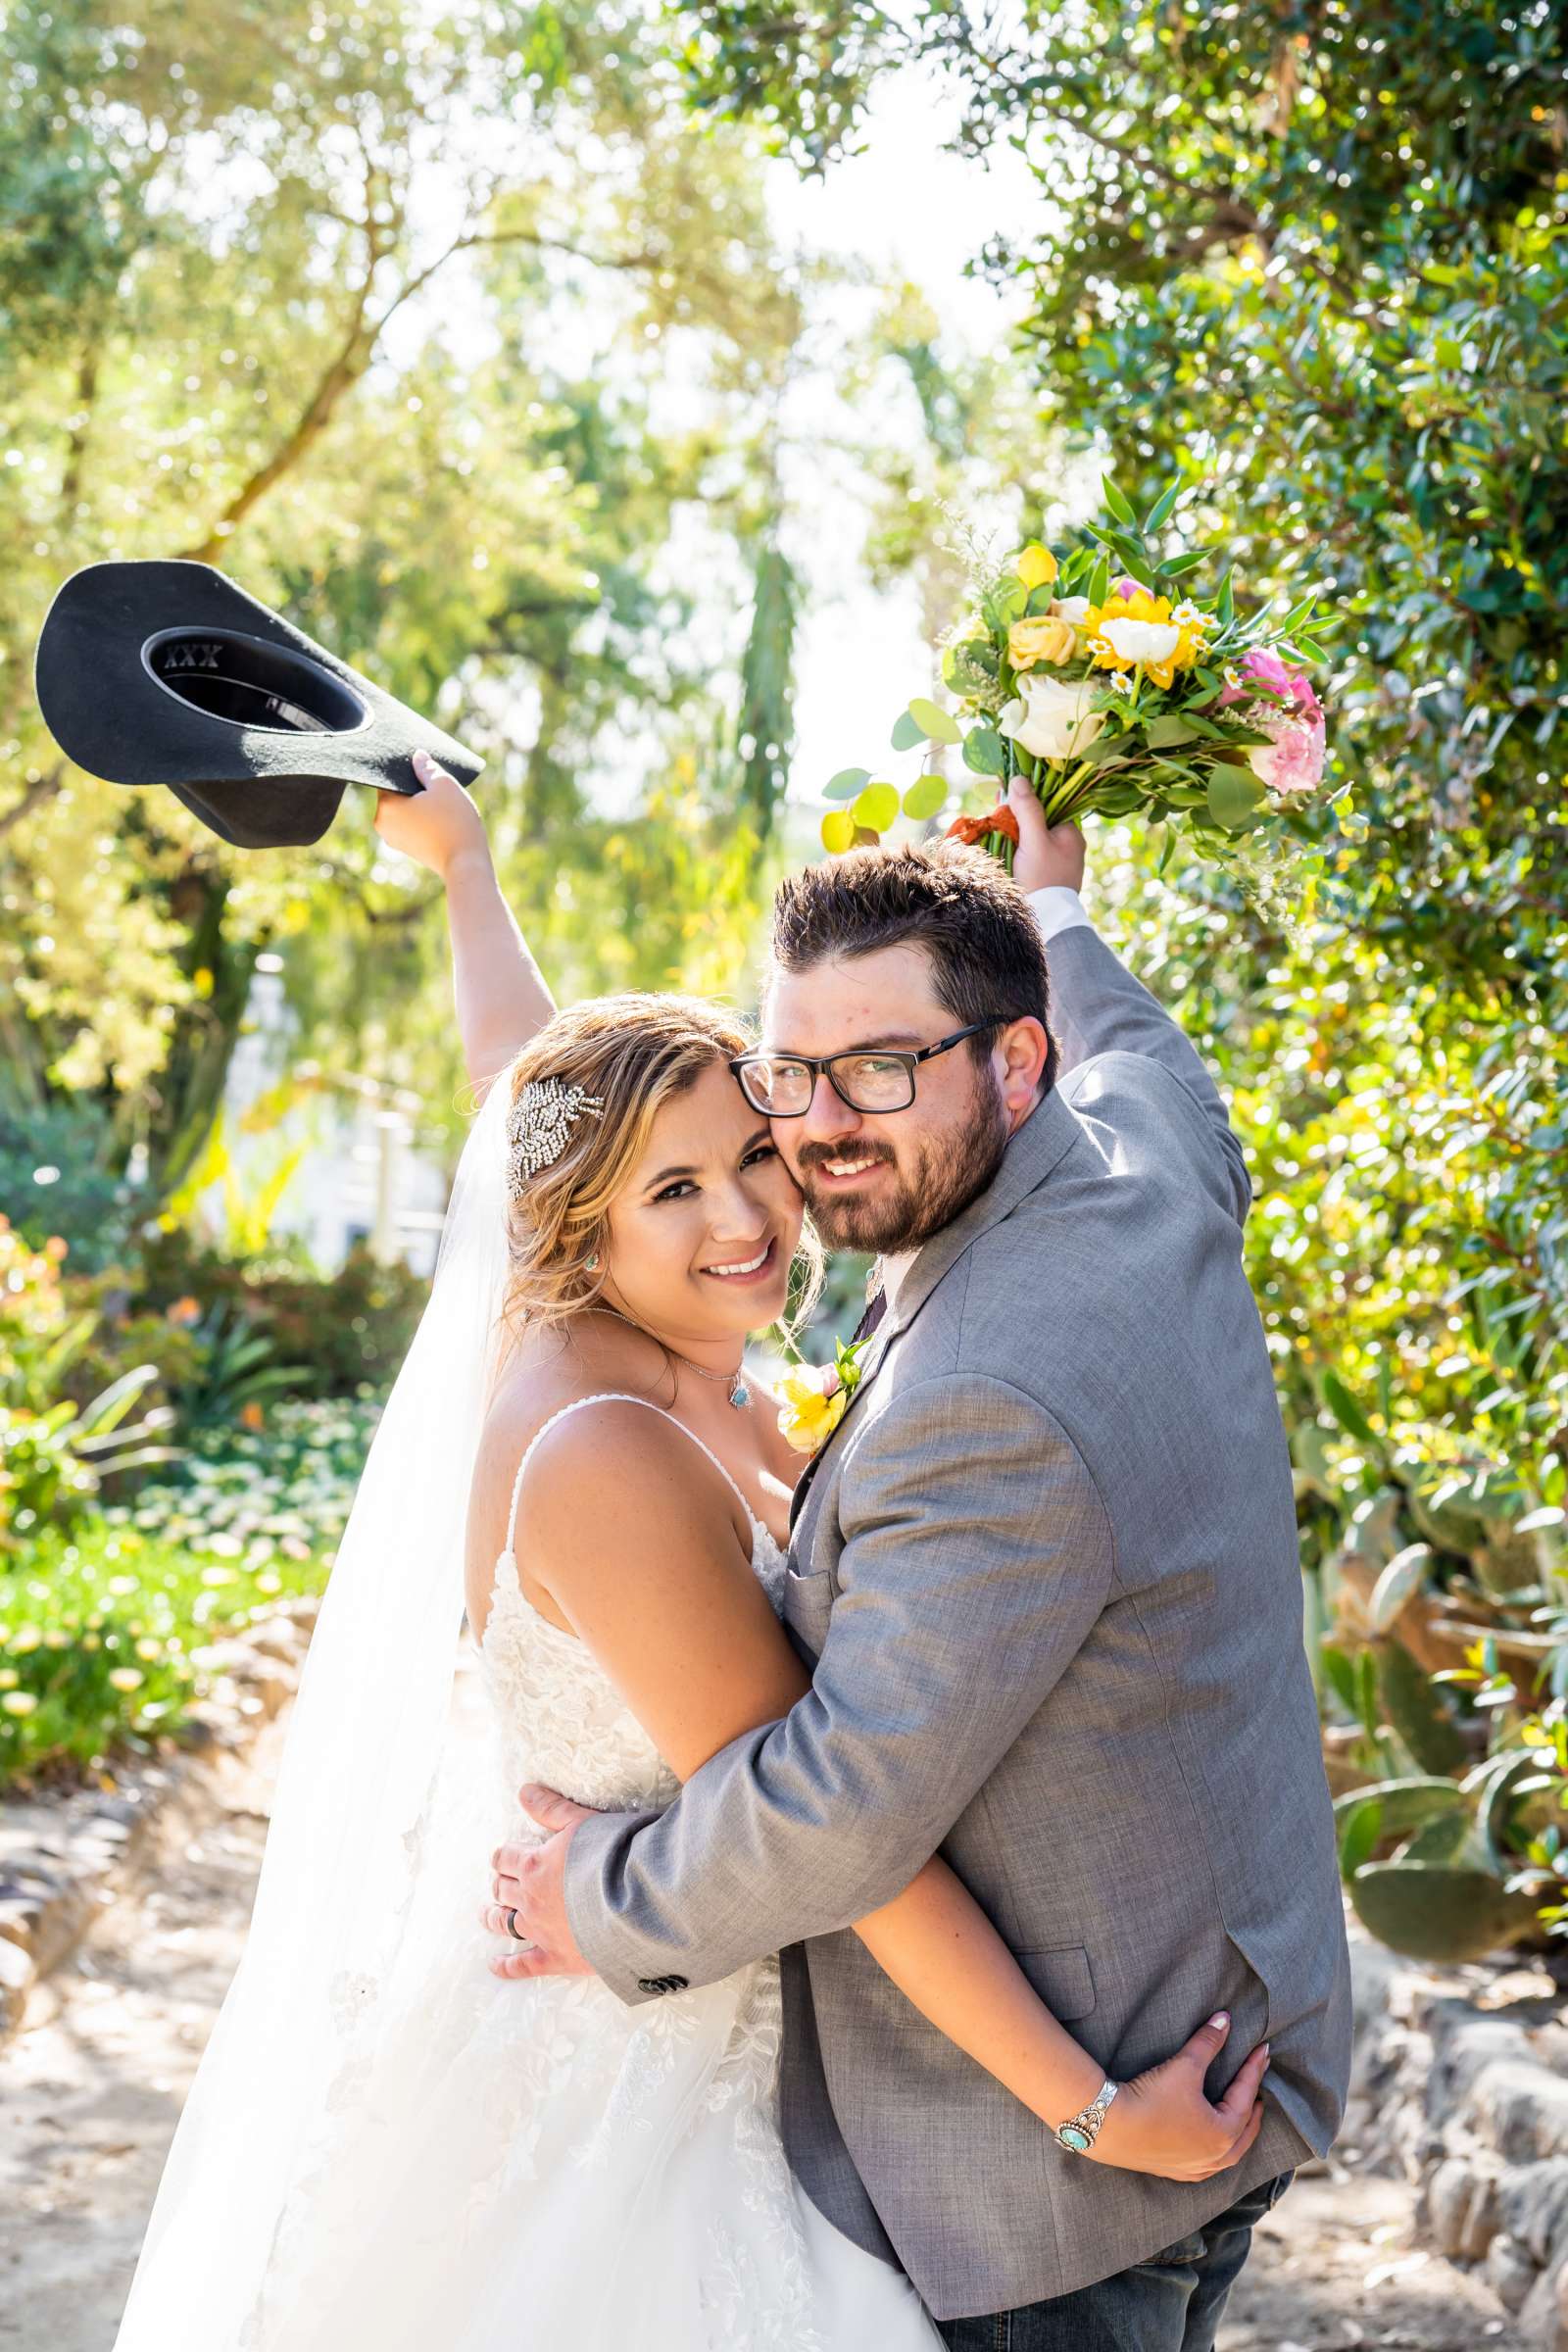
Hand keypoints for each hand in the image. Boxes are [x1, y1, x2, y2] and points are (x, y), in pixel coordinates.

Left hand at [374, 748, 489, 878]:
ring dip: (419, 803)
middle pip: (396, 794)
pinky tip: (441, 817)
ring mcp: (393, 839)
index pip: (388, 777)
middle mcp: (382, 823)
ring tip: (441, 802)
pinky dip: (422, 818)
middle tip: (436, 784)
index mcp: (385, 805)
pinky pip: (411, 824)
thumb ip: (427, 768)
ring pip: (404, 810)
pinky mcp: (407, 848)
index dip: (406, 769)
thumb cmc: (454, 822)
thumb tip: (417, 756)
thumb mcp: (444, 785)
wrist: (466, 864)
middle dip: (413, 787)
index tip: (423, 768)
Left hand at [481, 1784, 597, 1980]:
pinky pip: (523, 1965)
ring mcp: (540, 1931)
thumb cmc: (613, 1855)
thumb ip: (551, 1808)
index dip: (503, 1856)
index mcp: (534, 1865)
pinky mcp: (555, 1957)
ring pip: (505, 1923)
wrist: (636, 1900)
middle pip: (502, 1890)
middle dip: (499, 1884)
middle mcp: (530, 1899)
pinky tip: (495, 1965)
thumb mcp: (582, 1822)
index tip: (503, 1857)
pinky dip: (506, 1966)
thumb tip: (523, 1792)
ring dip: (493, 1917)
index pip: (505, 1858)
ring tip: (487, 1915)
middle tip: (499, 1883)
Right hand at [1007, 775, 1084, 895]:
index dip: (1026, 797)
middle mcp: (1070, 845)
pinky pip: (1034, 854)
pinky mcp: (1051, 876)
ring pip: (1035, 837)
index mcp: (1071, 832)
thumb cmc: (1042, 878)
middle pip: (1040, 820)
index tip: (1003, 797)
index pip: (1048, 803)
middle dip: (1017, 817)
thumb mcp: (1033, 840)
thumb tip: (1018, 778)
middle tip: (996, 816)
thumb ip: (1027, 809)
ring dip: (1016, 834)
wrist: (1047, 920)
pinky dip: (1020, 850)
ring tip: (996, 834)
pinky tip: (1006, 852)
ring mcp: (1061, 861)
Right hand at [1085, 2012, 1269, 2182]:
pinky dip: (1221, 2152)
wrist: (1111, 2126)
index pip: (1246, 2094)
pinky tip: (1216, 2147)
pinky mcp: (1177, 2172)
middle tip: (1260, 2085)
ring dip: (1241, 2132)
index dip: (1254, 2069)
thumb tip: (1225, 2019)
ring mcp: (1196, 2168)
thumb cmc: (1151, 2097)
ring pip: (1231, 2153)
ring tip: (1245, 2116)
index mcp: (1223, 2133)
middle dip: (1254, 2105)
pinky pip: (1211, 2165)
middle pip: (1246, 2129)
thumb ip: (1208, 2043)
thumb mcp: (1185, 2066)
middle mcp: (1215, 2157)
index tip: (1263, 2051)